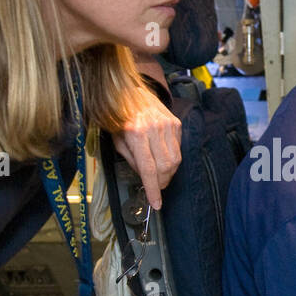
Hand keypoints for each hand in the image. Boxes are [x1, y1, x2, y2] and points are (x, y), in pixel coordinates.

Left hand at [114, 88, 180, 208]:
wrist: (130, 91)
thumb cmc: (119, 118)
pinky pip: (178, 149)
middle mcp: (154, 129)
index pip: (148, 169)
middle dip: (161, 183)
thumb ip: (132, 160)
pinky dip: (172, 159)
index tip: (156, 204)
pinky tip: (162, 157)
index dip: (153, 189)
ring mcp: (168, 125)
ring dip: (168, 173)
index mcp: (136, 134)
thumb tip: (145, 178)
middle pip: (165, 167)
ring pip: (175, 160)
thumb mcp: (117, 141)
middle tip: (155, 187)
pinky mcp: (176, 123)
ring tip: (159, 175)